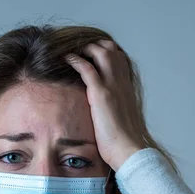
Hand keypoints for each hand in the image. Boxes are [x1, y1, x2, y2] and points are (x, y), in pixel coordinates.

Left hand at [64, 40, 145, 170]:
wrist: (128, 150)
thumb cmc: (123, 141)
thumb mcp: (120, 119)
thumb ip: (114, 108)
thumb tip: (104, 112)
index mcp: (127, 87)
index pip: (118, 58)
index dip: (105, 51)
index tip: (91, 53)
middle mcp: (122, 82)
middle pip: (111, 48)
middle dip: (93, 43)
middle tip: (77, 47)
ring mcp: (113, 85)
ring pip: (101, 52)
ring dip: (84, 47)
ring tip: (70, 49)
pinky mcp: (101, 93)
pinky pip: (87, 68)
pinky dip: (75, 59)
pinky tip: (66, 58)